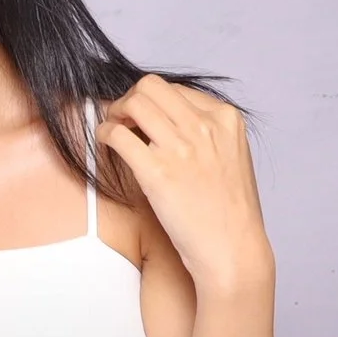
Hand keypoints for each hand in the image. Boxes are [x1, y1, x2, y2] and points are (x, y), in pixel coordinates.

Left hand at [97, 76, 273, 298]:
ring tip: (112, 129)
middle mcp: (205, 127)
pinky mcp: (158, 171)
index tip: (142, 116)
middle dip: (130, 98)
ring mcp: (182, 147)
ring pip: (132, 104)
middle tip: (121, 118)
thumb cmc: (229, 211)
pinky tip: (105, 143)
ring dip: (114, 113)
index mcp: (227, 119)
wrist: (233, 249)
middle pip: (150, 87)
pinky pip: (117, 135)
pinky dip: (104, 134)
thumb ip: (206, 133)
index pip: (176, 88)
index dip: (152, 100)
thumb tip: (166, 119)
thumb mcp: (231, 157)